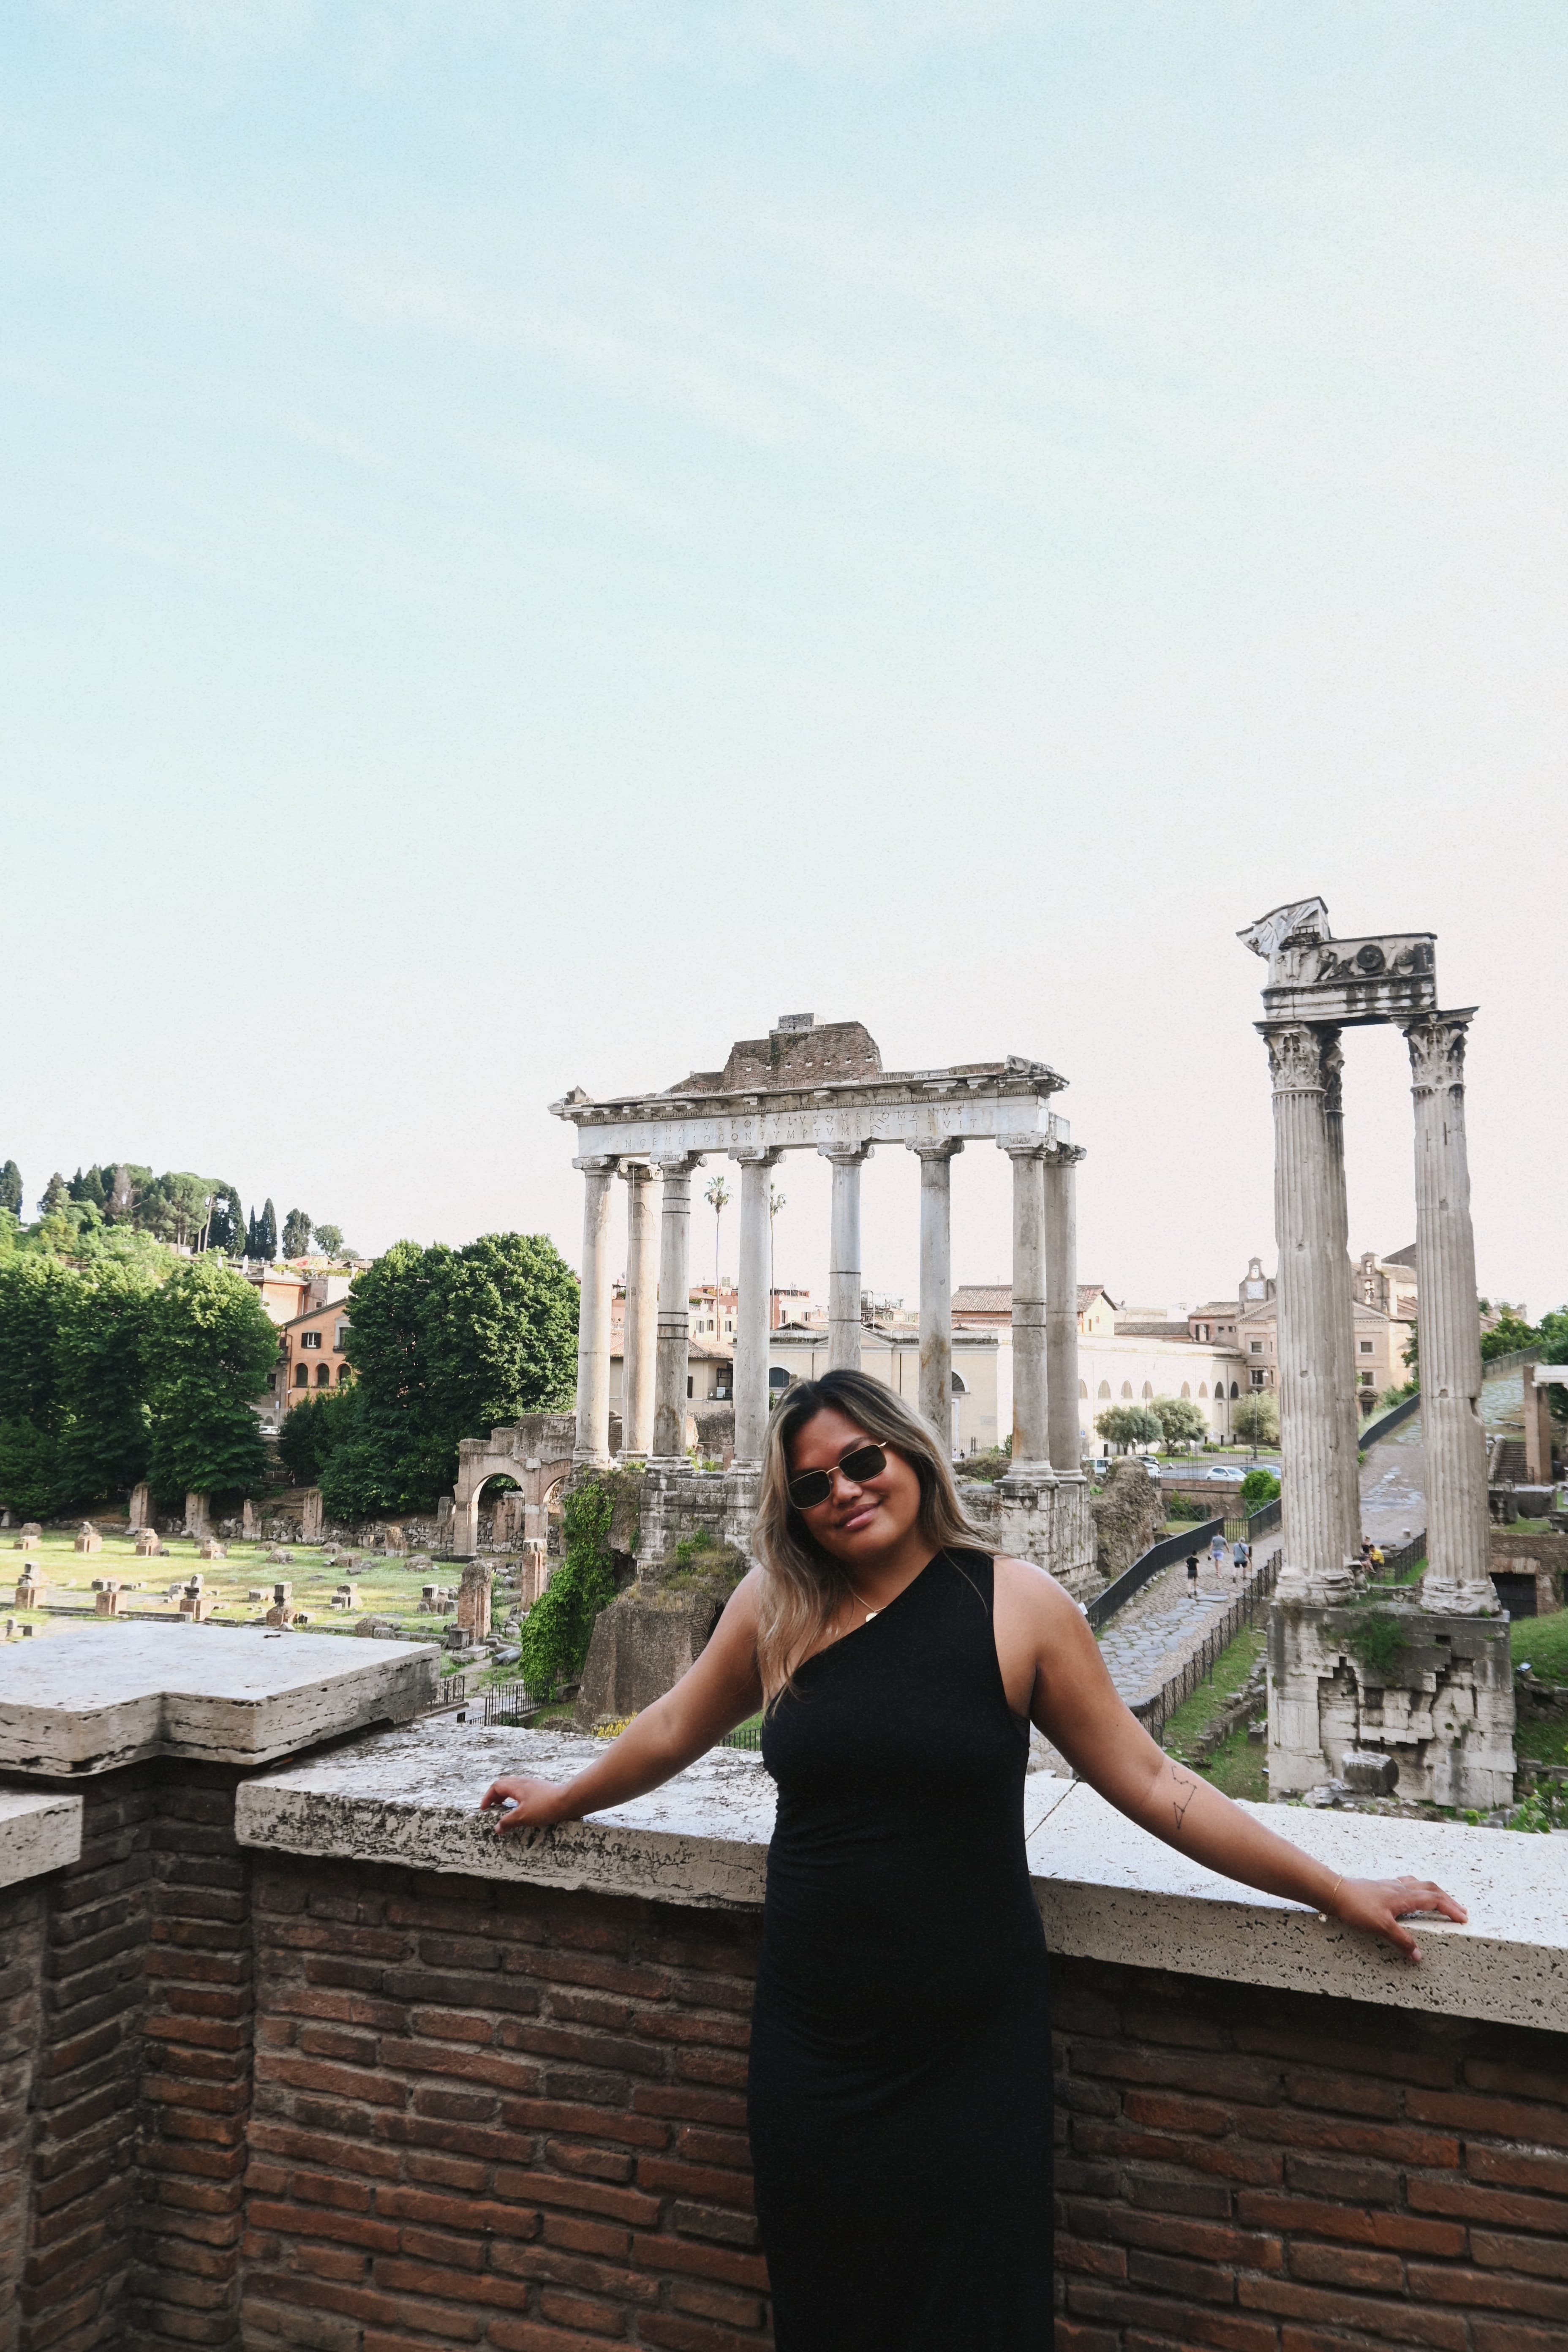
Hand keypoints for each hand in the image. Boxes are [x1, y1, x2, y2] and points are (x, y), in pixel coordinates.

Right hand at [478, 1775, 572, 1837]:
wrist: (568, 1800)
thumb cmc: (545, 1807)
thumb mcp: (523, 1817)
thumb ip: (508, 1822)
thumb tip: (497, 1828)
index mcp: (516, 1786)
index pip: (496, 1787)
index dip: (487, 1797)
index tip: (484, 1809)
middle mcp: (524, 1782)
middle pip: (504, 1784)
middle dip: (496, 1796)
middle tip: (493, 1807)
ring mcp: (534, 1785)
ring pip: (515, 1787)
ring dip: (507, 1796)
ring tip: (506, 1809)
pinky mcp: (542, 1789)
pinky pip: (524, 1791)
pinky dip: (517, 1798)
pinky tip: (523, 1808)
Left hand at [1328, 1874, 1467, 1962]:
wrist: (1334, 1892)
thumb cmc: (1356, 1907)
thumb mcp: (1381, 1927)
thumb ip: (1401, 1940)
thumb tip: (1418, 1955)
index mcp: (1403, 1897)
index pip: (1434, 1900)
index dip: (1450, 1908)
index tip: (1463, 1918)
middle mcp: (1399, 1887)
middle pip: (1430, 1888)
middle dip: (1447, 1899)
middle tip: (1460, 1910)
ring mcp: (1389, 1885)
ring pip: (1418, 1884)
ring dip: (1433, 1892)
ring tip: (1441, 1900)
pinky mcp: (1380, 1887)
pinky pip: (1405, 1884)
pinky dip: (1416, 1889)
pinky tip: (1411, 1894)